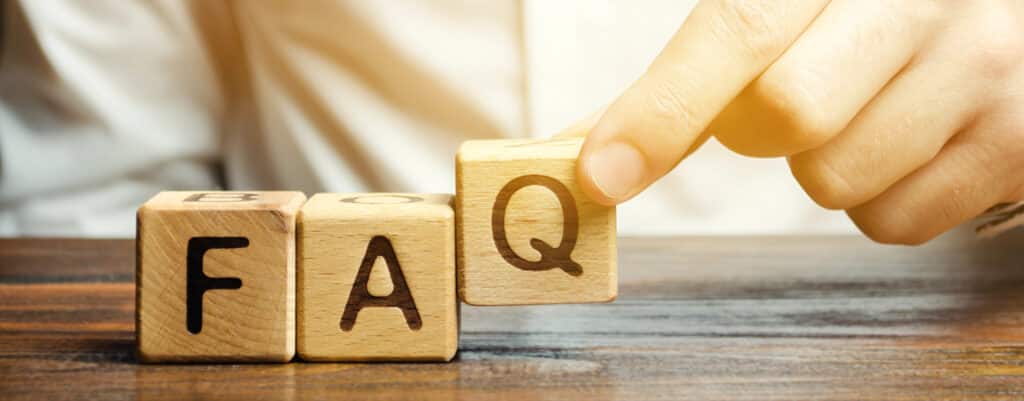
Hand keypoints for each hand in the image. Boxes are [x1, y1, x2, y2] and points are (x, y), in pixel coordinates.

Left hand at [570, 0, 1023, 243]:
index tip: (601, 174)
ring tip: (872, 109)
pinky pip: (892, 223)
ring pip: (833, 183)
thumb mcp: (786, 12)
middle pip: (784, 115)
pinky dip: (878, 199)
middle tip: (795, 98)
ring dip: (824, 167)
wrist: (1003, 19)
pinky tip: (912, 141)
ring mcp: (983, 66)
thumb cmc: (865, 19)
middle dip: (760, 131)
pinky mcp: (1017, 141)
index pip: (737, 30)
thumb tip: (585, 149)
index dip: (661, 109)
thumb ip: (688, 74)